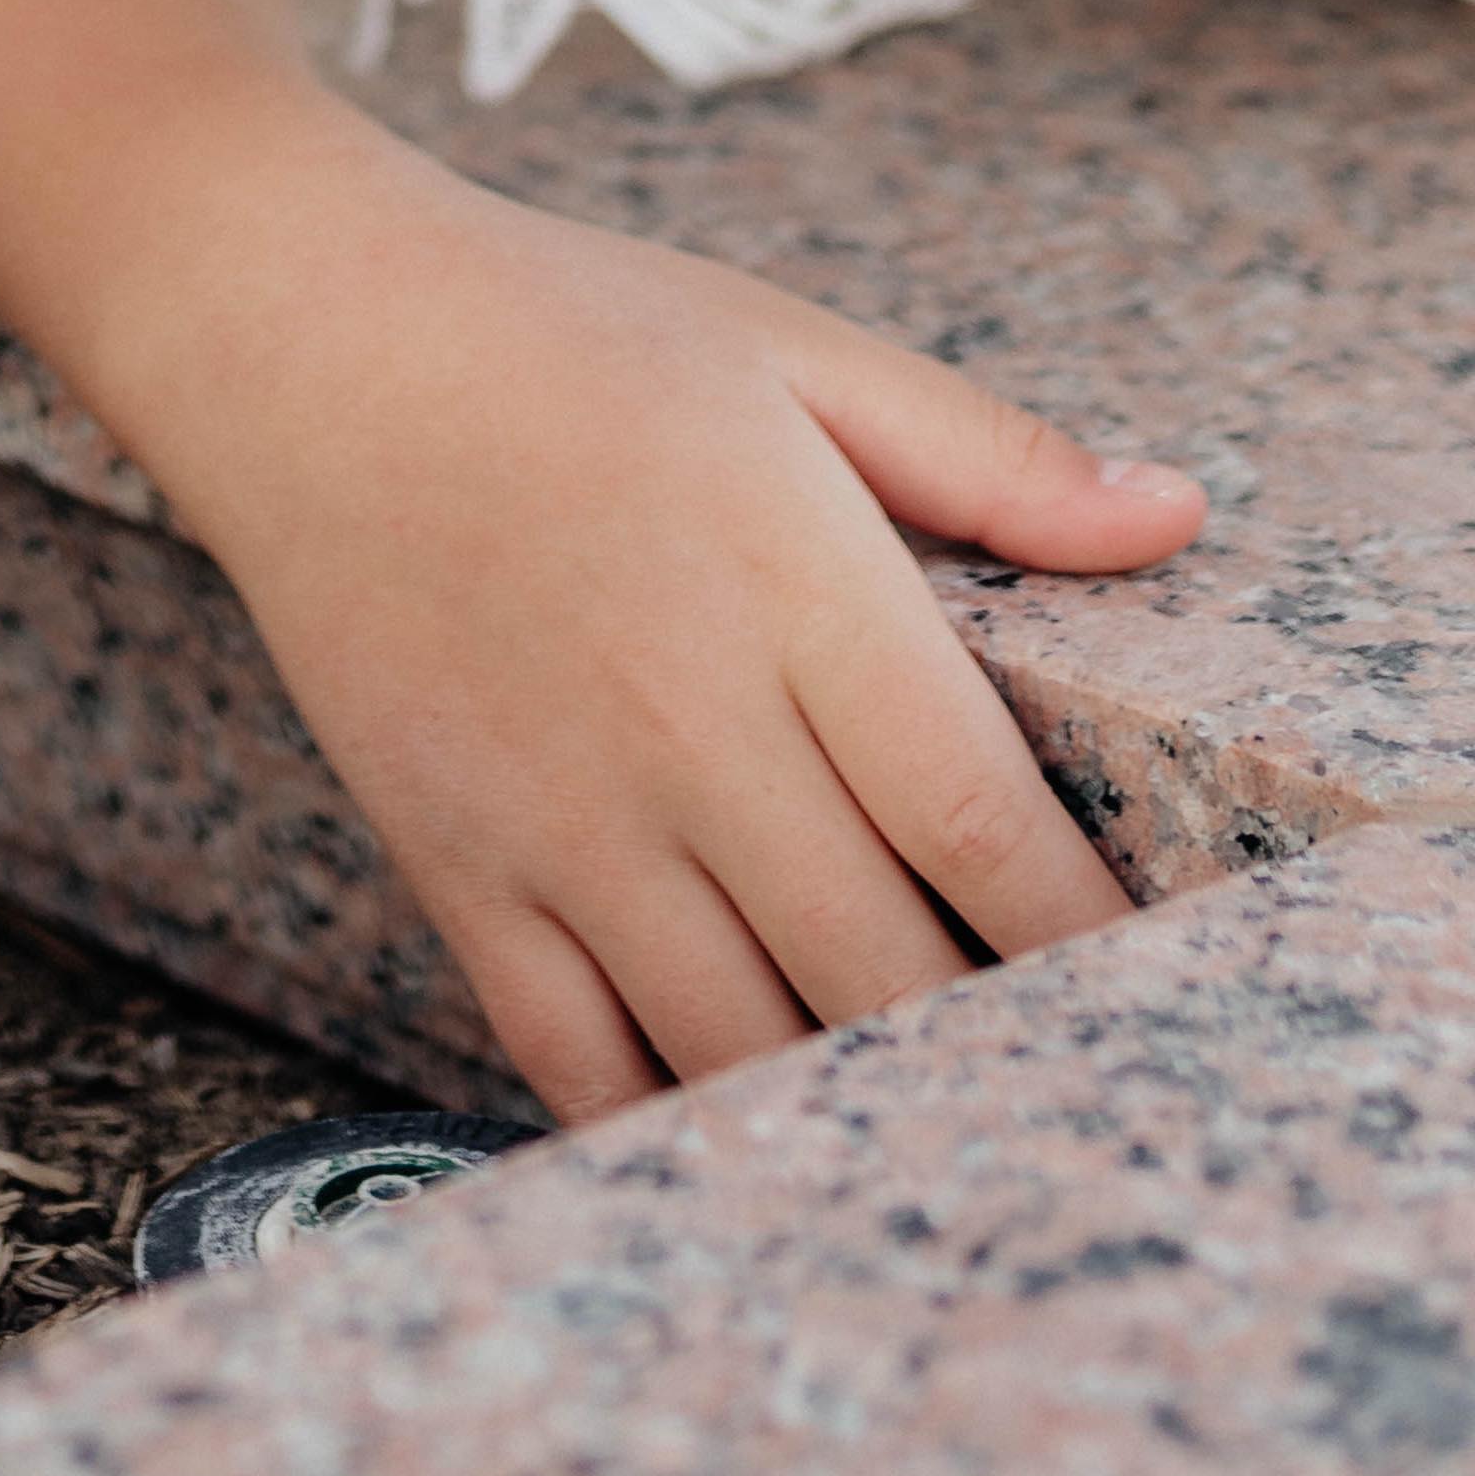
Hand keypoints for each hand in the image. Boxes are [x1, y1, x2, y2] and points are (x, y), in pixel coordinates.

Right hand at [126, 106, 1202, 1116]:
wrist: (299, 333)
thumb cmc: (562, 328)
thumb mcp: (791, 346)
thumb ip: (989, 454)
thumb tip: (1175, 516)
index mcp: (792, 586)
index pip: (980, 820)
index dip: (1086, 938)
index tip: (1169, 999)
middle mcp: (686, 725)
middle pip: (882, 970)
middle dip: (995, 1056)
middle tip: (1080, 1100)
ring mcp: (563, 818)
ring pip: (745, 1045)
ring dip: (852, 1107)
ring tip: (949, 1147)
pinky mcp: (460, 868)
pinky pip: (580, 1063)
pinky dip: (675, 1126)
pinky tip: (755, 1146)